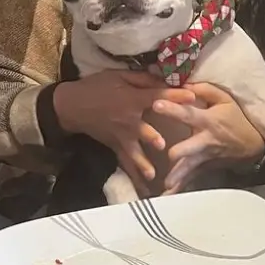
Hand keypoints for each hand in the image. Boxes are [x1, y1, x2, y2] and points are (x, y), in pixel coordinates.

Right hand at [53, 71, 168, 192]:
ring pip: (133, 151)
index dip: (174, 96)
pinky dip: (135, 174)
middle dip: (152, 136)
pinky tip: (145, 188)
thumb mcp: (119, 76)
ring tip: (151, 174)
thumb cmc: (97, 87)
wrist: (72, 106)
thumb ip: (144, 78)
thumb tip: (167, 78)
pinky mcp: (116, 146)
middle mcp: (127, 120)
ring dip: (142, 162)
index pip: (156, 96)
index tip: (193, 96)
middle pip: (143, 129)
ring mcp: (121, 136)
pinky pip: (126, 161)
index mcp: (131, 99)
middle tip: (162, 144)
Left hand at [151, 83, 264, 192]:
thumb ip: (204, 89)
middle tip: (170, 154)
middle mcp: (205, 141)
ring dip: (178, 176)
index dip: (174, 109)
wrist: (252, 146)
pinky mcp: (203, 168)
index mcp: (209, 121)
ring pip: (189, 168)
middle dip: (181, 151)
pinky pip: (189, 180)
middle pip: (191, 148)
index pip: (189, 114)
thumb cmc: (237, 119)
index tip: (156, 104)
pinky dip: (179, 189)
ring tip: (166, 185)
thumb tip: (183, 83)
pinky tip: (166, 198)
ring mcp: (204, 157)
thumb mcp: (225, 99)